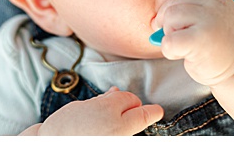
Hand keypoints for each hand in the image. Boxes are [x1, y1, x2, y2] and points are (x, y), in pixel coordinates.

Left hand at [36, 87, 162, 134]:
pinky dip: (99, 107)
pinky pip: (94, 102)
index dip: (154, 113)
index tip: (157, 112)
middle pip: (130, 99)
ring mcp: (90, 106)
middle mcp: (107, 112)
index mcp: (119, 127)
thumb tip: (129, 127)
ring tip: (115, 115)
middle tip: (134, 117)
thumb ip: (124, 130)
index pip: (145, 114)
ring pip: (112, 96)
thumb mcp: (112, 138)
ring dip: (117, 104)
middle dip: (135, 106)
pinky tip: (94, 118)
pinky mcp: (75, 106)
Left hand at [155, 0, 233, 85]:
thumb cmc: (218, 44)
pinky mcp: (199, 40)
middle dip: (169, 22)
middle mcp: (215, 5)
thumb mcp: (212, 18)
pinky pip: (168, 40)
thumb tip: (156, 19)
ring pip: (170, 18)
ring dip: (169, 35)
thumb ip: (192, 9)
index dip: (177, 6)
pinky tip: (181, 54)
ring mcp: (209, 21)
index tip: (181, 23)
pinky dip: (169, 50)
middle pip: (174, 3)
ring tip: (184, 45)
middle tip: (180, 37)